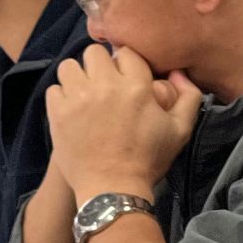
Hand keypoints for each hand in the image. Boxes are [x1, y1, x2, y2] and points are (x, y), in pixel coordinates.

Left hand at [46, 44, 205, 201]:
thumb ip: (188, 96)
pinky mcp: (58, 113)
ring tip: (84, 94)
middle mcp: (105, 86)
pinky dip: (61, 97)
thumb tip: (178, 72)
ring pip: (70, 66)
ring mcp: (78, 98)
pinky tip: (71, 110)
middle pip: (94, 52)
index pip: (125, 52)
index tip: (124, 78)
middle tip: (103, 84)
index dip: (125, 63)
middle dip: (99, 65)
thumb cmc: (148, 160)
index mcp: (136, 86)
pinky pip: (54, 89)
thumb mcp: (180, 130)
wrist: (113, 190)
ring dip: (77, 77)